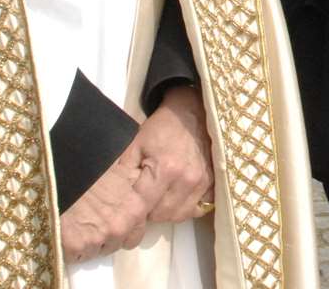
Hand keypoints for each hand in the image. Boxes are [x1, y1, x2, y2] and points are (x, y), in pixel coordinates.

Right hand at [59, 144, 165, 263]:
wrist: (52, 176)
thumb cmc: (84, 170)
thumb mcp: (117, 171)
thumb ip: (131, 186)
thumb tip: (140, 189)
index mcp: (136, 205)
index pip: (139, 231)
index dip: (127, 227)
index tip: (116, 220)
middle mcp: (122, 225)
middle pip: (120, 243)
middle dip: (110, 236)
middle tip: (94, 219)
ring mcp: (100, 238)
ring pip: (99, 250)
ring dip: (91, 241)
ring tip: (78, 221)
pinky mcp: (77, 247)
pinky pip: (79, 256)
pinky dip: (72, 247)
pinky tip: (66, 228)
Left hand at [129, 84, 216, 222]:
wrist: (193, 113)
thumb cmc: (162, 128)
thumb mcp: (136, 144)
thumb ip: (125, 172)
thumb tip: (115, 199)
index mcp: (165, 169)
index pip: (145, 207)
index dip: (134, 212)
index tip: (128, 210)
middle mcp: (188, 179)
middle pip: (163, 215)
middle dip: (150, 212)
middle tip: (145, 197)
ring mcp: (204, 183)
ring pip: (181, 215)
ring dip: (168, 210)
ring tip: (161, 196)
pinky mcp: (214, 183)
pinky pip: (197, 208)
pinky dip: (186, 206)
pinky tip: (178, 195)